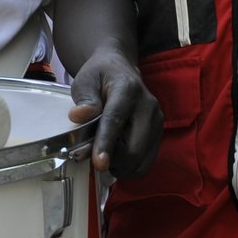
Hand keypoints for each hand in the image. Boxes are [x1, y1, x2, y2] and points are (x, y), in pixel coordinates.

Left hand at [66, 45, 161, 178]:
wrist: (120, 70)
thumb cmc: (100, 76)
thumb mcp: (86, 80)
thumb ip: (84, 98)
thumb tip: (78, 116)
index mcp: (128, 89)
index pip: (116, 120)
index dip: (106, 143)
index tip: (99, 163)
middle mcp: (148, 106)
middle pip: (134, 148)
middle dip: (113, 160)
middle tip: (93, 157)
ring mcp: (157, 121)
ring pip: (141, 160)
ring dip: (120, 166)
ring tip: (106, 155)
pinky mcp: (158, 134)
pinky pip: (145, 162)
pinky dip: (129, 167)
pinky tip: (117, 156)